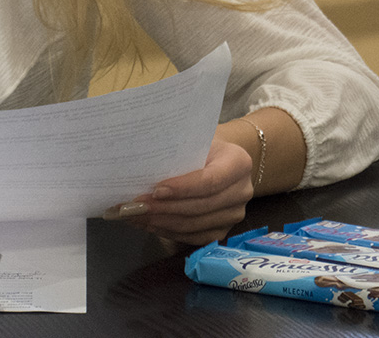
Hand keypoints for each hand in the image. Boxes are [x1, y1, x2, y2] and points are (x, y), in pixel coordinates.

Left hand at [102, 136, 253, 244]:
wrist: (217, 158)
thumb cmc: (200, 146)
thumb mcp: (192, 140)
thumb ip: (176, 151)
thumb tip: (140, 163)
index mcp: (238, 163)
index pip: (210, 180)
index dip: (182, 188)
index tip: (155, 190)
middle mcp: (242, 191)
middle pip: (201, 206)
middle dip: (165, 208)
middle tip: (136, 205)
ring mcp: (234, 214)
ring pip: (195, 225)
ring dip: (162, 222)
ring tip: (136, 216)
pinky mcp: (222, 230)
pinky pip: (194, 237)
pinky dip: (168, 232)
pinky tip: (148, 224)